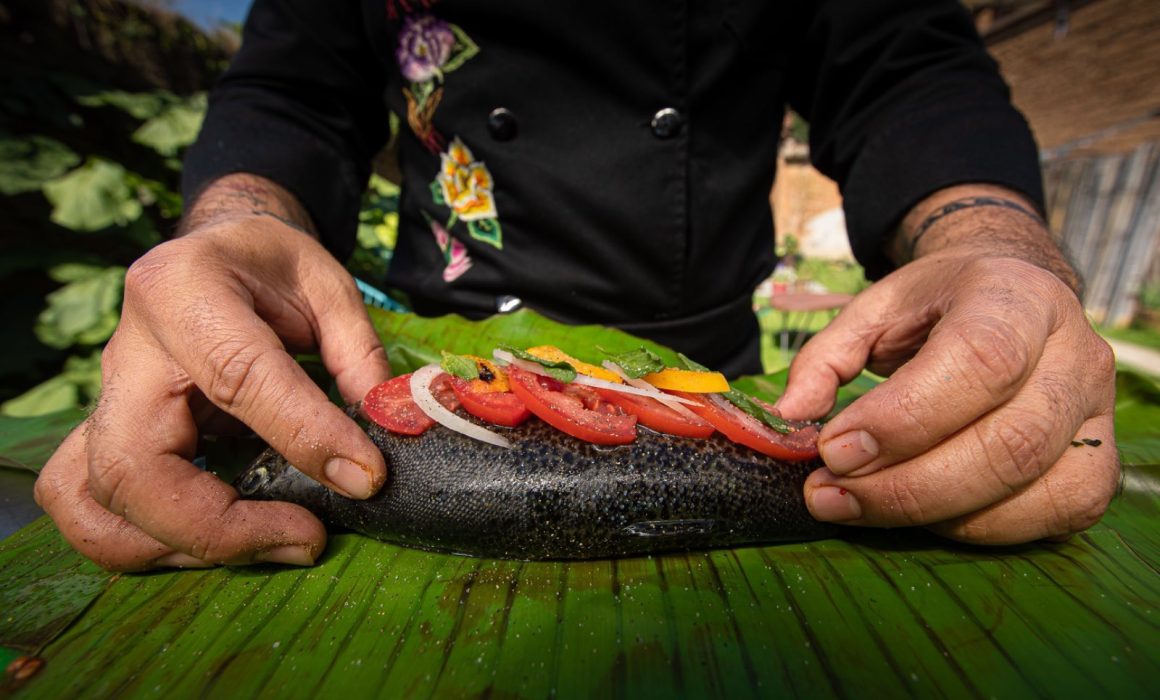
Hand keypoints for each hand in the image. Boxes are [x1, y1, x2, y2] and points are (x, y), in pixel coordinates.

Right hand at [34, 213, 390, 569]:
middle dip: (216, 526)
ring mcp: (106, 399)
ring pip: (91, 501)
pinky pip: (93, 509)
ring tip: (267, 546)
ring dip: (175, 546)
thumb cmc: (271, 266)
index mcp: (182, 290)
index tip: (365, 477)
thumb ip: (358, 355)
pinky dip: (149, 542)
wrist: (211, 253)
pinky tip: (224, 538)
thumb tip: (383, 436)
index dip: (303, 435)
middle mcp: (127, 350)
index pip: (237, 377)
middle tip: (306, 539)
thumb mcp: (328, 286)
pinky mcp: (108, 436)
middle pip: (132, 466)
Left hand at [776, 203, 1118, 544]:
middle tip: (829, 494)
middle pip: (1009, 441)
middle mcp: (1074, 354)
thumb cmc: (938, 308)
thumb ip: (825, 358)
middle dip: (907, 484)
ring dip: (934, 514)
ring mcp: (1096, 413)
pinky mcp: (1099, 463)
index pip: (979, 362)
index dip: (904, 418)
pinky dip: (980, 530)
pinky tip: (921, 515)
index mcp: (1016, 298)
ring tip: (857, 507)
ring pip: (1034, 487)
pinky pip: (1056, 516)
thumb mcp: (874, 310)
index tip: (833, 449)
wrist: (1014, 295)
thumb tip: (789, 418)